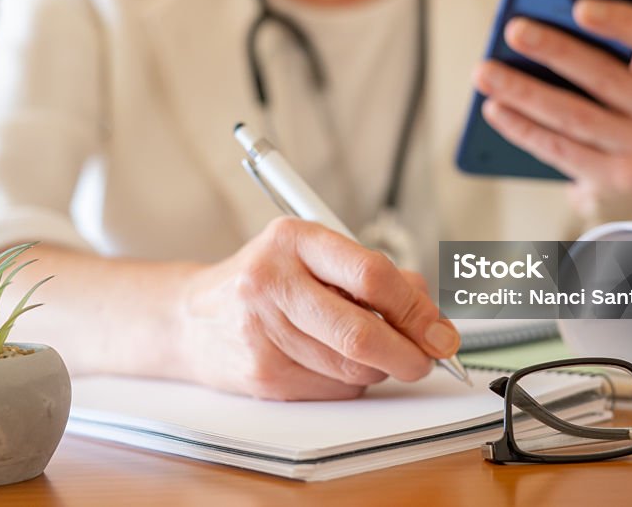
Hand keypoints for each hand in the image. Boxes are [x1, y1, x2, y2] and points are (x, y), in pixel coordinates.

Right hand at [176, 217, 458, 400]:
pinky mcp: (262, 376)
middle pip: (362, 335)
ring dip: (379, 368)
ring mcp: (263, 333)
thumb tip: (430, 317)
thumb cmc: (266, 280)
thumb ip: (373, 275)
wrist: (193, 318)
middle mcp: (273, 282)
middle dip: (409, 354)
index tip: (438, 328)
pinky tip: (331, 361)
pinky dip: (349, 383)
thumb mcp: (314, 255)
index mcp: (294, 240)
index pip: (371, 275)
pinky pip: (333, 391)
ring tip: (366, 348)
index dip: (415, 308)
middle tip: (426, 357)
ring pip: (353, 370)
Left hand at [473, 0, 631, 219]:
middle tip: (514, 29)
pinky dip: (522, 128)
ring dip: (524, 92)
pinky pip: (559, 149)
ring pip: (575, 117)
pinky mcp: (614, 178)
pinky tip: (494, 108)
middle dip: (556, 51)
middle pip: (606, 78)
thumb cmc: (624, 98)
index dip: (621, 21)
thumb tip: (540, 23)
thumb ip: (604, 44)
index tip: (578, 6)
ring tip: (485, 72)